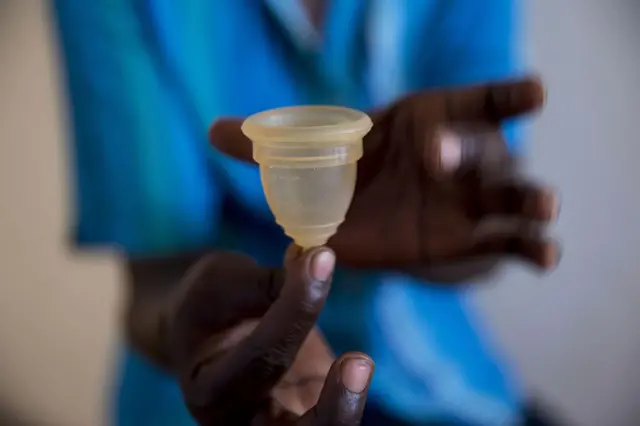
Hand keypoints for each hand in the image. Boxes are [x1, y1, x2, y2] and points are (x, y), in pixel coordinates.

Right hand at [167, 246, 373, 424]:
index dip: (295, 309)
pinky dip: (350, 391)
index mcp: (210, 387)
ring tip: (358, 363)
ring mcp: (277, 419)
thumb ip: (268, 282)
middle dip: (331, 407)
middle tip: (356, 363)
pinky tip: (354, 361)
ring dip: (346, 404)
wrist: (205, 326)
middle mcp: (241, 417)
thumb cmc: (208, 300)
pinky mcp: (308, 410)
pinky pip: (336, 413)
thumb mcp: (222, 281)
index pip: (262, 355)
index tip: (320, 259)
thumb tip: (318, 262)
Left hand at [210, 77, 559, 281]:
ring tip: (544, 208)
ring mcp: (476, 198)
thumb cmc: (361, 180)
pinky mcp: (479, 239)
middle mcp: (462, 156)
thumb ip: (273, 150)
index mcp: (429, 124)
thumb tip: (212, 129)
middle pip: (480, 147)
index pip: (474, 100)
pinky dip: (533, 245)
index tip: (536, 91)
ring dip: (530, 198)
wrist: (386, 224)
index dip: (505, 93)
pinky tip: (546, 256)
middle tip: (444, 156)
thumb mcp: (323, 164)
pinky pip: (513, 240)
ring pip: (513, 193)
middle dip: (468, 150)